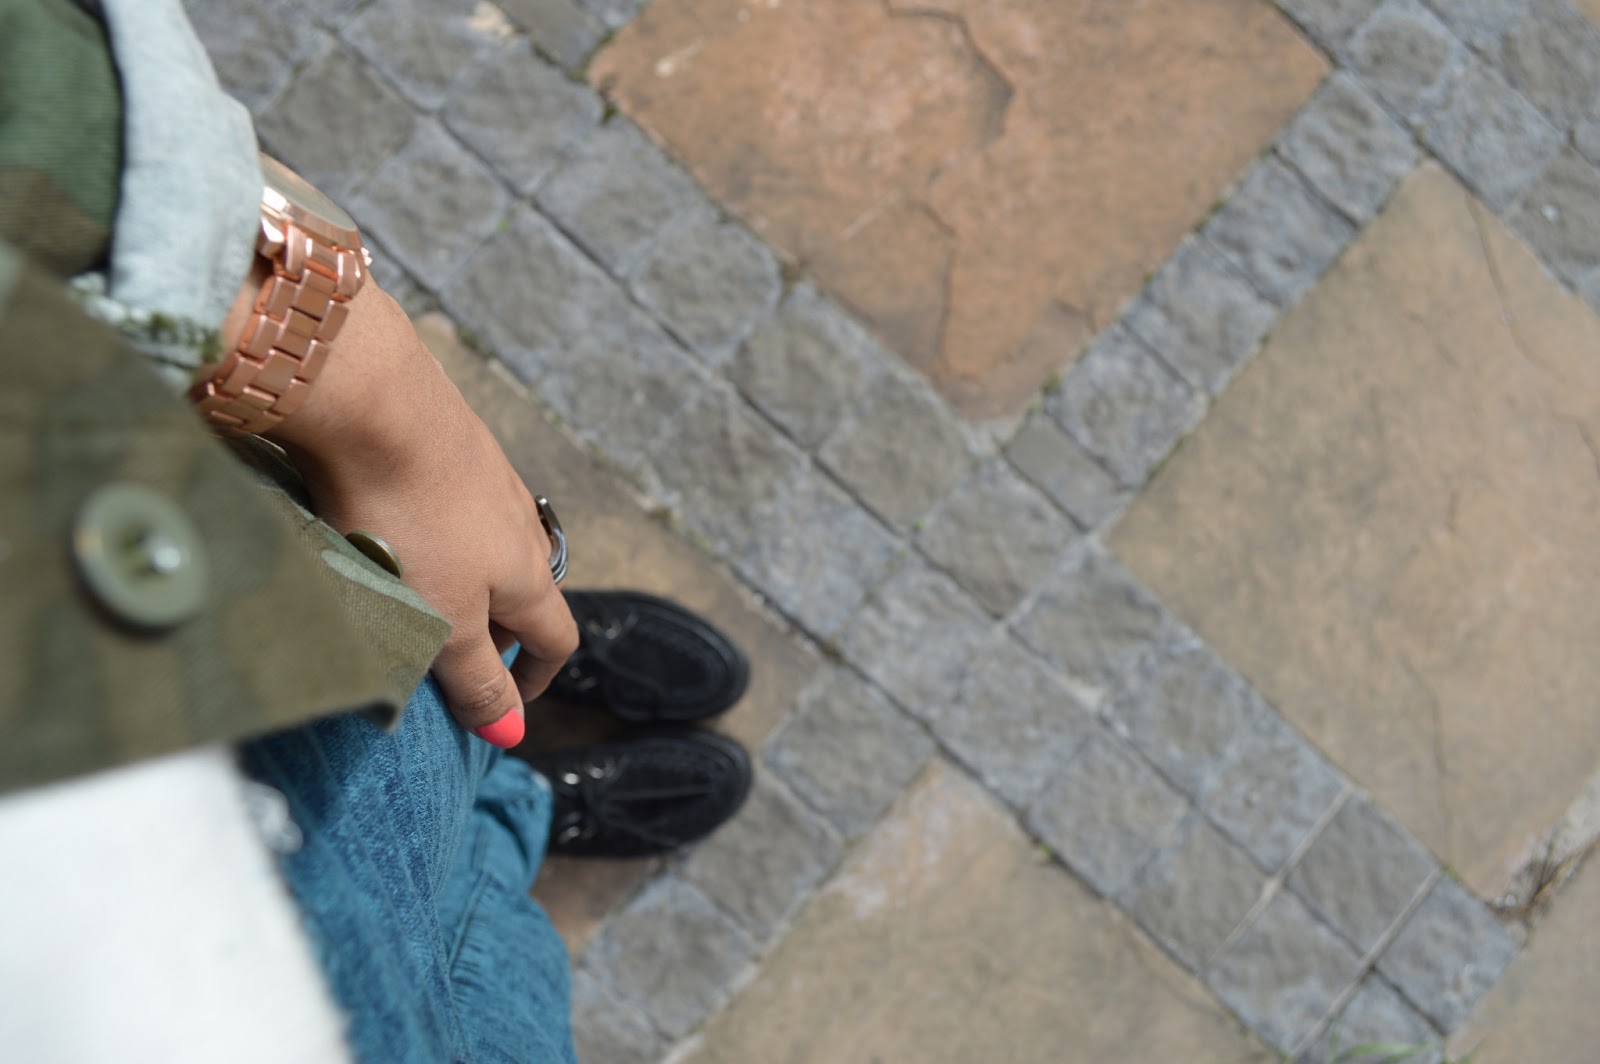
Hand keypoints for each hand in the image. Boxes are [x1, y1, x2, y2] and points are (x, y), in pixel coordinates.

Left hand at [224, 274, 577, 745]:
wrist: (377, 400)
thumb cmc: (410, 521)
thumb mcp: (444, 620)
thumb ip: (477, 677)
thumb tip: (513, 735)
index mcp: (528, 573)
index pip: (560, 636)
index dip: (540, 675)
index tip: (512, 699)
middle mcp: (520, 522)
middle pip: (531, 583)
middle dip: (505, 623)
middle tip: (459, 648)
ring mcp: (487, 475)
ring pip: (494, 537)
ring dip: (471, 572)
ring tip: (423, 587)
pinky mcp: (447, 439)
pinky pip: (456, 498)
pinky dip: (438, 525)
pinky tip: (395, 521)